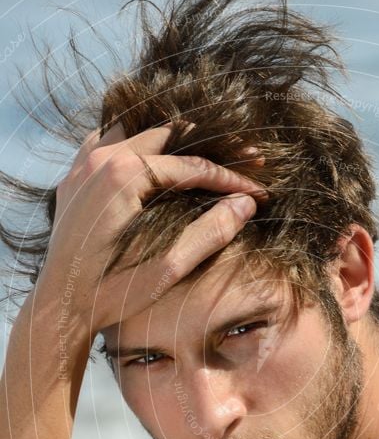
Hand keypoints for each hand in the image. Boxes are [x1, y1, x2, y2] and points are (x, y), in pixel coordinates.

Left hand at [34, 122, 265, 334]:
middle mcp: (102, 158)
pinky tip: (153, 158)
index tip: (257, 191)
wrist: (61, 305)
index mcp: (126, 175)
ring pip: (140, 133)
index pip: (193, 167)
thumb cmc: (112, 293)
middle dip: (209, 153)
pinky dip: (136, 145)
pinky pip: (108, 142)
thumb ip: (210, 232)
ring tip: (206, 160)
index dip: (231, 179)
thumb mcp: (168, 267)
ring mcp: (83, 164)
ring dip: (175, 144)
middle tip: (243, 165)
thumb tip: (246, 204)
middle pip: (170, 138)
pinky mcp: (74, 177)